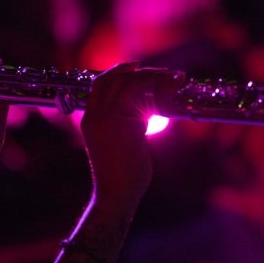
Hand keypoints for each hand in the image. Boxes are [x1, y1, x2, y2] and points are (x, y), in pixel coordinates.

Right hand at [81, 63, 181, 203]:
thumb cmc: (120, 175)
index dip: (118, 71)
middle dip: (138, 70)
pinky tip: (173, 90)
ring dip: (154, 76)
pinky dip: (159, 89)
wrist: (115, 195)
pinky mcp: (125, 124)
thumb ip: (127, 125)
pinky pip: (142, 96)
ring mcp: (108, 119)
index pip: (100, 85)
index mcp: (89, 120)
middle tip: (162, 71)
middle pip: (112, 78)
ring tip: (174, 78)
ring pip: (130, 83)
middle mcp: (95, 116)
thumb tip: (146, 113)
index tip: (137, 67)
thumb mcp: (118, 144)